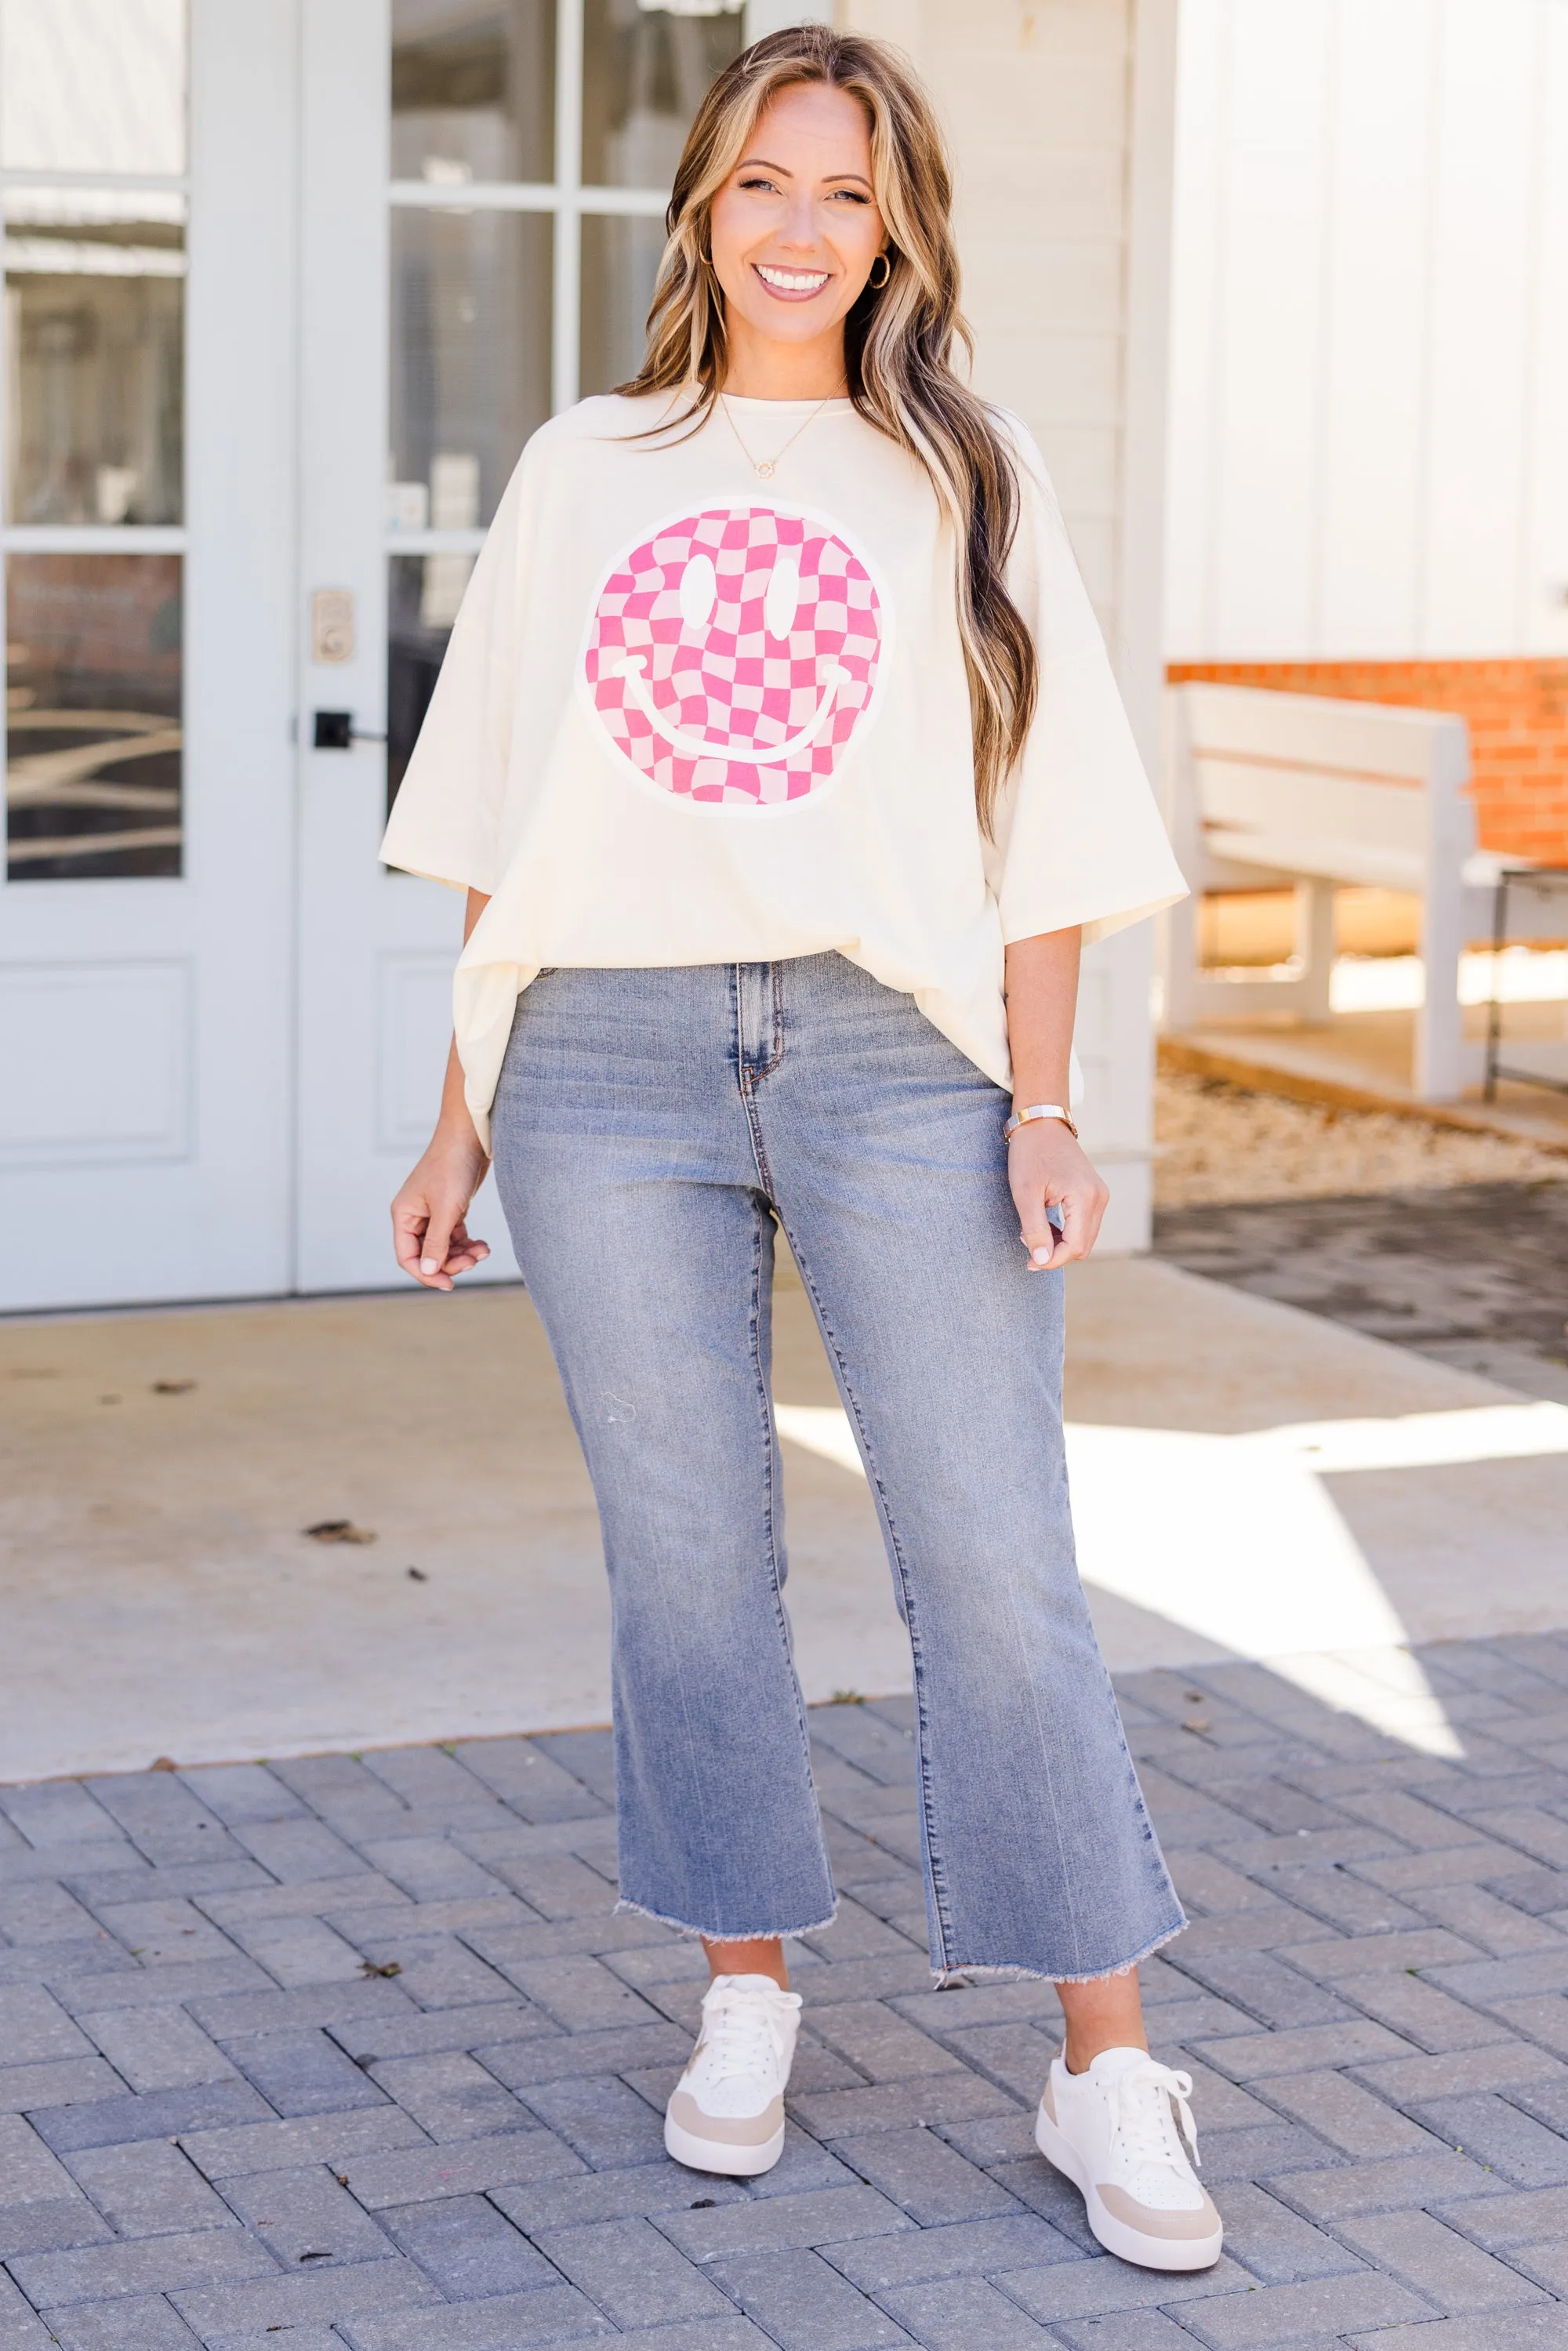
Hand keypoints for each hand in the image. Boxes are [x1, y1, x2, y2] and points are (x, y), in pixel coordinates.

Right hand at [392, 1119, 491, 1290]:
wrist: (471, 1136)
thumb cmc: (453, 1166)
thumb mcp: (447, 1208)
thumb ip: (437, 1242)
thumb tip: (430, 1271)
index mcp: (404, 1215)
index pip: (408, 1257)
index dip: (427, 1274)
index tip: (450, 1284)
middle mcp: (415, 1216)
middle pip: (428, 1254)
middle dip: (451, 1262)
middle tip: (474, 1261)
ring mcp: (433, 1213)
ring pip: (444, 1247)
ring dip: (463, 1254)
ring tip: (484, 1251)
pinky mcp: (450, 1208)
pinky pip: (455, 1236)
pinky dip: (468, 1243)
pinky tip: (483, 1245)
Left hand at [1007, 1117, 1108, 1269]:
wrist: (1041, 1122)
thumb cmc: (1030, 1154)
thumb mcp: (1025, 1194)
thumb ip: (1035, 1230)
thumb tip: (1041, 1261)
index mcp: (1085, 1197)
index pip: (1075, 1247)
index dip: (1052, 1261)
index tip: (1028, 1262)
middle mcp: (1099, 1198)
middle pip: (1083, 1246)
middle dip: (1055, 1253)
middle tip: (1026, 1242)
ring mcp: (1099, 1195)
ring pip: (1084, 1237)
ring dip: (1059, 1243)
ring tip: (1032, 1231)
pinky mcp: (1094, 1193)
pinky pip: (1084, 1225)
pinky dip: (1065, 1232)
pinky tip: (1044, 1223)